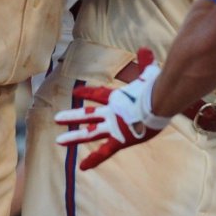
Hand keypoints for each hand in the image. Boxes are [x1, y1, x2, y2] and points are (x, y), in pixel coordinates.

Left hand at [56, 54, 169, 168]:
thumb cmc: (156, 88)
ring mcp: (114, 127)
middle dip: (72, 117)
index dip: (87, 93)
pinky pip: (105, 152)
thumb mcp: (149, 74)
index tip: (75, 93)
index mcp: (117, 99)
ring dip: (74, 137)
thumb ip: (146, 63)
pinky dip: (94, 160)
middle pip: (88, 115)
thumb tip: (145, 48)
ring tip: (59, 142)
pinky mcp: (120, 139)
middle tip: (57, 118)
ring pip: (90, 133)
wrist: (158, 102)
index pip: (98, 95)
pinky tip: (82, 168)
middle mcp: (112, 113)